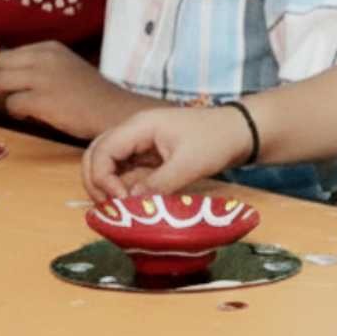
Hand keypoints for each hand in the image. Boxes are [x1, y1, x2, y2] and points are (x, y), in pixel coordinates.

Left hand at [0, 41, 144, 141]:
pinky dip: (15, 113)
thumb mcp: (64, 68)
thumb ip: (36, 66)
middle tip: (7, 99)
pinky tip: (31, 116)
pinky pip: (10, 104)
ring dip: (3, 98)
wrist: (114, 111)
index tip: (7, 86)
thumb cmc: (89, 94)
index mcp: (49, 47)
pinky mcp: (41, 100)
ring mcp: (42, 77)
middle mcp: (44, 57)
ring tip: (20, 108)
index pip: (5, 53)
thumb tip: (0, 76)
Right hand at [83, 105, 253, 201]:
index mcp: (139, 126)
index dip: (103, 179)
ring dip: (107, 186)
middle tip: (111, 209)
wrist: (239, 131)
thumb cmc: (216, 140)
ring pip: (108, 164)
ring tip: (119, 209)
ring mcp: (140, 143)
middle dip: (96, 183)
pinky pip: (125, 171)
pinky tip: (131, 203)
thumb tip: (129, 204)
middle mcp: (134, 132)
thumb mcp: (189, 164)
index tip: (121, 201)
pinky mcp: (149, 155)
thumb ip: (158, 184)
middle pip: (96, 155)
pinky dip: (122, 187)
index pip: (101, 151)